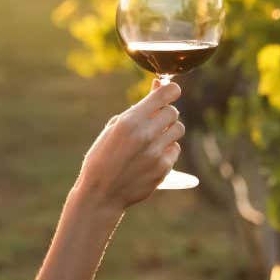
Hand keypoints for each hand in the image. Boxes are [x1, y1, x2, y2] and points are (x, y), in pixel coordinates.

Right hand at [73, 80, 184, 214]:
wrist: (101, 193)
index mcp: (130, 121)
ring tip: (154, 138)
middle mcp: (145, 135)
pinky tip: (152, 155)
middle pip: (174, 112)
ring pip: (178, 130)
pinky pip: (175, 149)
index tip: (171, 92)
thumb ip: (137, 109)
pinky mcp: (163, 168)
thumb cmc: (103, 156)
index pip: (165, 95)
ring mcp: (156, 153)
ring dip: (169, 130)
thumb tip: (158, 86)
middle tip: (156, 120)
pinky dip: (167, 149)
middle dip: (167, 113)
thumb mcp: (113, 128)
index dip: (171, 90)